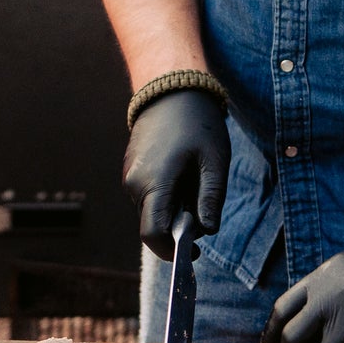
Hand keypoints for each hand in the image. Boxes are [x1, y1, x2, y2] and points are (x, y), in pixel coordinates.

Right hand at [122, 87, 229, 258]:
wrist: (171, 88)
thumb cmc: (197, 122)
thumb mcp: (214, 161)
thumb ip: (210, 198)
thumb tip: (207, 231)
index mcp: (153, 183)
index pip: (153, 235)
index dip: (172, 251)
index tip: (194, 253)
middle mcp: (134, 184)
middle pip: (153, 225)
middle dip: (177, 228)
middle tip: (203, 206)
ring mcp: (129, 176)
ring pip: (151, 210)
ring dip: (172, 210)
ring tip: (194, 180)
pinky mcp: (131, 169)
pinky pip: (147, 195)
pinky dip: (165, 196)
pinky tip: (183, 173)